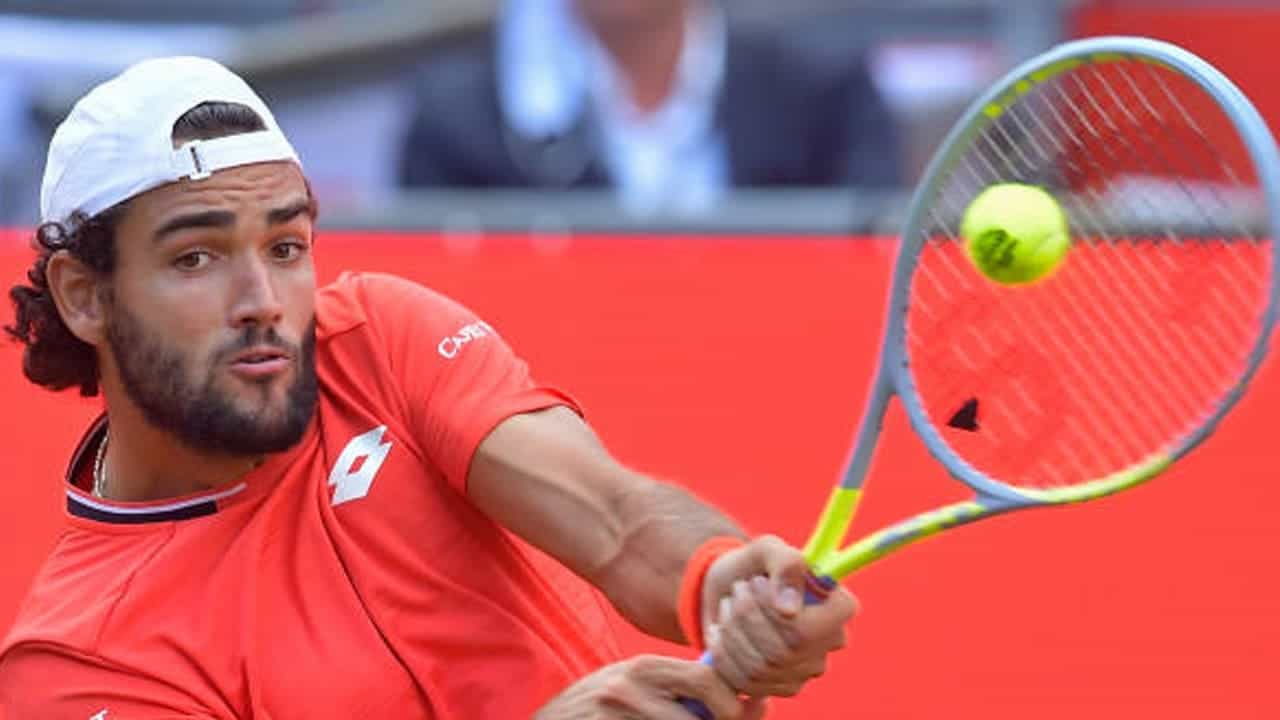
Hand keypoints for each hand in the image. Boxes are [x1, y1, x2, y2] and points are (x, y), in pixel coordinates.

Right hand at [534, 655, 767, 719]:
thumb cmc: (599, 707)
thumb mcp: (636, 685)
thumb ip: (680, 687)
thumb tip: (750, 701)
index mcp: (642, 667)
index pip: (706, 676)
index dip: (733, 700)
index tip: (742, 713)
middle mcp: (629, 688)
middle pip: (698, 716)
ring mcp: (614, 715)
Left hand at [701, 536, 858, 696]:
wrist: (727, 591)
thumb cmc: (755, 566)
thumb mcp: (767, 549)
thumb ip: (785, 564)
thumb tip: (790, 610)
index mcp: (839, 605)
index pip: (828, 620)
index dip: (784, 605)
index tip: (759, 582)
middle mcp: (830, 644)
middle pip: (789, 646)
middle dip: (749, 613)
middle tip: (738, 590)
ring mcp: (804, 671)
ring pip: (762, 666)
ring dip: (733, 630)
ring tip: (730, 606)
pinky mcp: (776, 688)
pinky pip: (744, 681)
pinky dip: (723, 652)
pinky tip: (721, 631)